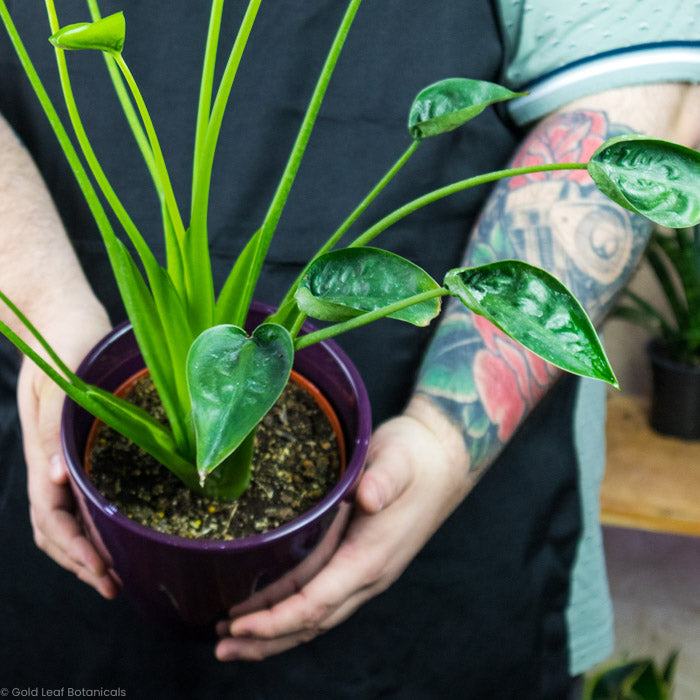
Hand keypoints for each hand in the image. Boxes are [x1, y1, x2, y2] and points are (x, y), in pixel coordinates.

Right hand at [17, 303, 116, 598]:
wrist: (59, 317)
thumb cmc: (62, 345)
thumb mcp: (55, 386)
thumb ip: (52, 431)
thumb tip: (56, 480)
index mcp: (44, 450)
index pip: (51, 516)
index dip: (74, 549)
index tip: (102, 572)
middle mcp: (51, 459)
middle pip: (54, 526)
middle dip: (80, 561)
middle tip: (114, 585)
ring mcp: (61, 454)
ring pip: (62, 516)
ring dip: (83, 548)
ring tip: (112, 571)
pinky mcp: (77, 444)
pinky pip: (77, 493)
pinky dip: (90, 520)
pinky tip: (111, 529)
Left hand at [215, 396, 470, 660]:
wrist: (442, 460)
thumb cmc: (415, 458)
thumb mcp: (399, 460)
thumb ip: (384, 480)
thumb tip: (368, 496)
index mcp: (371, 557)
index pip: (317, 602)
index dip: (276, 620)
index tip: (238, 627)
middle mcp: (369, 575)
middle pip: (312, 622)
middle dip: (266, 639)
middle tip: (220, 648)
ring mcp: (365, 573)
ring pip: (316, 618)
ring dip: (275, 634)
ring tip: (233, 642)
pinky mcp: (360, 563)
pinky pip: (322, 600)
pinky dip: (291, 614)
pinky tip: (269, 612)